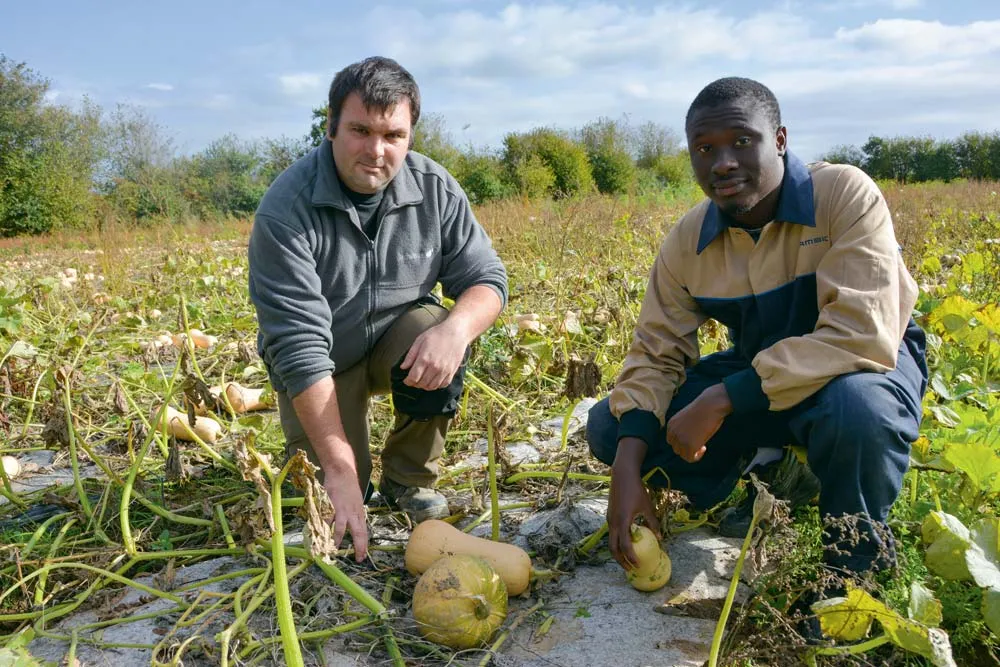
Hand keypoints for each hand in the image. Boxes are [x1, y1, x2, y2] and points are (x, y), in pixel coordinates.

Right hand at [323, 473, 368, 561]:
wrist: (342, 472)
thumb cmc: (349, 487)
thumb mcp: (356, 502)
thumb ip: (354, 515)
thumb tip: (354, 526)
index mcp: (359, 512)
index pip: (364, 532)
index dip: (363, 545)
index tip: (362, 557)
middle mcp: (353, 513)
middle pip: (358, 533)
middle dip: (358, 547)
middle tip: (358, 558)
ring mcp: (342, 510)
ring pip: (340, 529)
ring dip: (337, 541)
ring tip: (333, 550)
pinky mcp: (331, 506)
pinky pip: (326, 520)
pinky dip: (323, 528)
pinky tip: (320, 534)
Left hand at [399, 320, 468, 389]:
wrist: (456, 333)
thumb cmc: (437, 334)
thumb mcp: (419, 341)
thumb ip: (410, 355)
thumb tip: (403, 367)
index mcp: (424, 359)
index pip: (413, 378)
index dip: (408, 381)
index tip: (406, 380)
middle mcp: (434, 367)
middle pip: (422, 384)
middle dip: (415, 384)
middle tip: (413, 380)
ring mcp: (444, 370)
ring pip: (432, 386)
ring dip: (425, 386)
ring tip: (422, 381)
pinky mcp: (452, 372)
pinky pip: (443, 385)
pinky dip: (436, 385)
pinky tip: (433, 380)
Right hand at [608, 438, 660, 570]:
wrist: (622, 475)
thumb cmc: (636, 490)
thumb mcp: (647, 507)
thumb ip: (653, 523)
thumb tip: (660, 538)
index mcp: (622, 522)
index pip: (625, 545)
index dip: (631, 557)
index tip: (639, 566)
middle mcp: (612, 523)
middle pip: (613, 548)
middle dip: (621, 560)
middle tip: (631, 568)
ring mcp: (609, 519)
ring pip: (611, 541)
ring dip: (618, 552)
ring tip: (628, 559)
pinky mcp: (609, 516)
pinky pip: (612, 533)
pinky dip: (617, 542)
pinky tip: (627, 543)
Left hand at [665, 383, 732, 462]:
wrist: (710, 405)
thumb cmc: (703, 409)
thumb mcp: (687, 418)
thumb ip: (683, 428)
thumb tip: (687, 439)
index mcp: (671, 425)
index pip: (672, 440)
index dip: (682, 442)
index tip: (693, 438)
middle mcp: (673, 433)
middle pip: (676, 448)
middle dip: (687, 448)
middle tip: (699, 442)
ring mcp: (681, 439)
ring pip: (682, 454)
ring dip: (692, 452)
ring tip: (702, 445)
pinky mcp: (690, 445)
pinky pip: (690, 458)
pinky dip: (697, 456)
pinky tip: (704, 447)